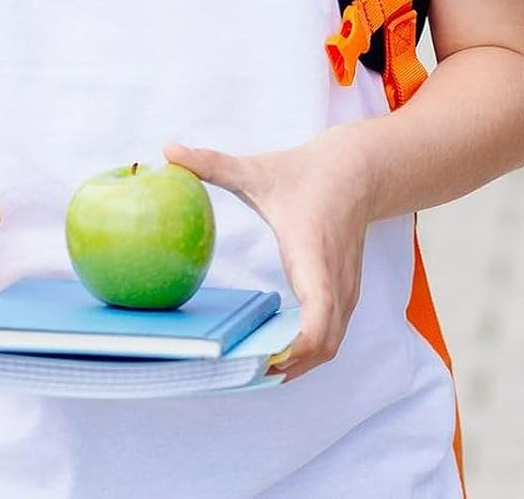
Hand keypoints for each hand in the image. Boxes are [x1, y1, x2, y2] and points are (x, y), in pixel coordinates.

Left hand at [163, 136, 370, 382]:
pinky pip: (330, 334)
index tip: (262, 359)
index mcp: (312, 253)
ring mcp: (344, 290)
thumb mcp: (255, 168)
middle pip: (324, 346)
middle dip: (289, 367)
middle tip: (242, 374)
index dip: (295, 348)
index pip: (318, 316)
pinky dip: (307, 349)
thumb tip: (168, 149)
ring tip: (253, 368)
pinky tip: (273, 349)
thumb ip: (212, 163)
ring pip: (329, 345)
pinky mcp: (344, 293)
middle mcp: (334, 279)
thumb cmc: (304, 173)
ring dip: (298, 362)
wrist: (356, 170)